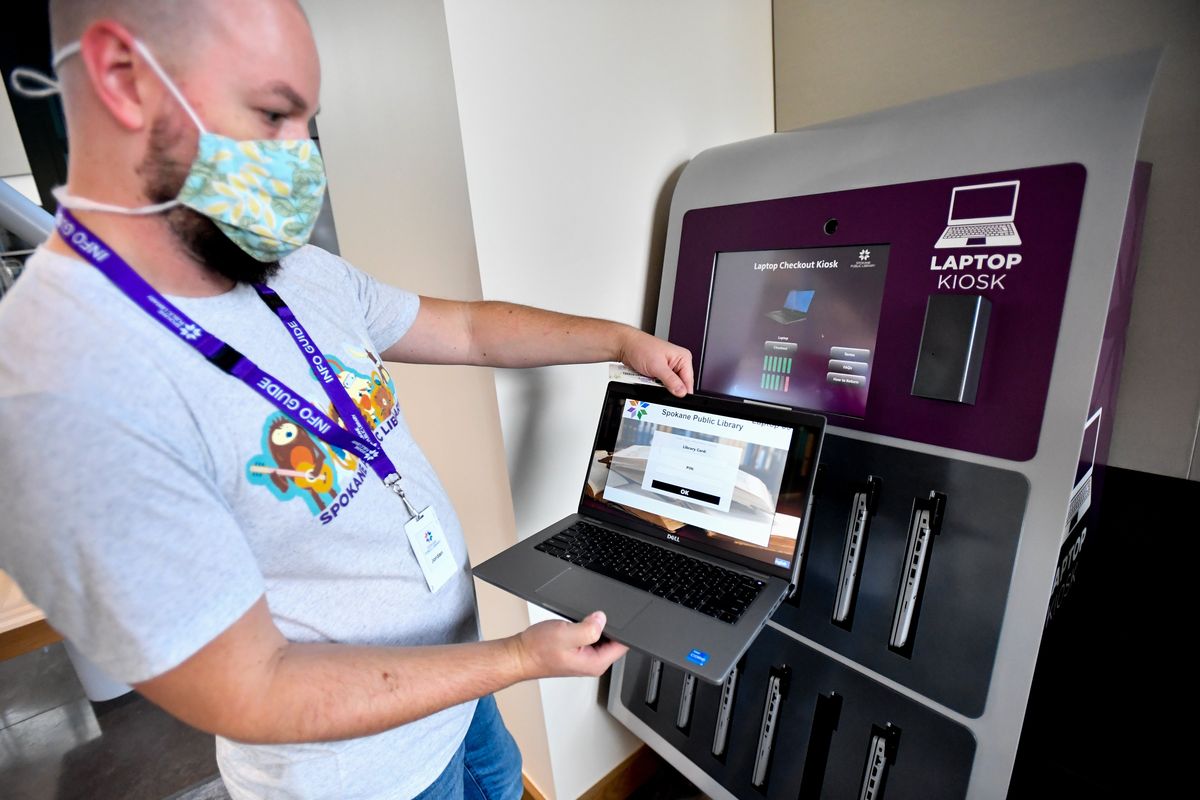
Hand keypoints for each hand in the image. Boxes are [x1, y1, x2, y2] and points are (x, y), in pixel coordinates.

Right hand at [509, 611, 628, 679]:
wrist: (519, 655)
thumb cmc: (537, 650)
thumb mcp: (565, 635)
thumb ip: (588, 628)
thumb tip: (602, 619)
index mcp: (595, 663)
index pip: (623, 645)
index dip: (623, 628)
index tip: (615, 616)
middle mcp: (593, 663)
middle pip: (614, 640)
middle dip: (608, 625)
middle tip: (592, 617)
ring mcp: (585, 658)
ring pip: (602, 637)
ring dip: (595, 626)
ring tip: (581, 621)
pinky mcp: (578, 651)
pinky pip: (591, 636)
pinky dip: (586, 627)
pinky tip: (575, 624)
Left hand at [619, 330, 693, 396]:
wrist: (626, 346)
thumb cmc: (641, 347)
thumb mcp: (657, 366)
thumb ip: (671, 381)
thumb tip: (682, 392)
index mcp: (683, 358)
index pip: (689, 382)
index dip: (682, 392)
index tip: (673, 398)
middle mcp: (678, 363)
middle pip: (679, 386)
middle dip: (668, 389)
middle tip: (656, 382)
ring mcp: (669, 368)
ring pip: (669, 387)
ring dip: (659, 387)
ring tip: (650, 378)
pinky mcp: (660, 372)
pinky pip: (660, 385)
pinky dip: (654, 385)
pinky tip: (648, 379)